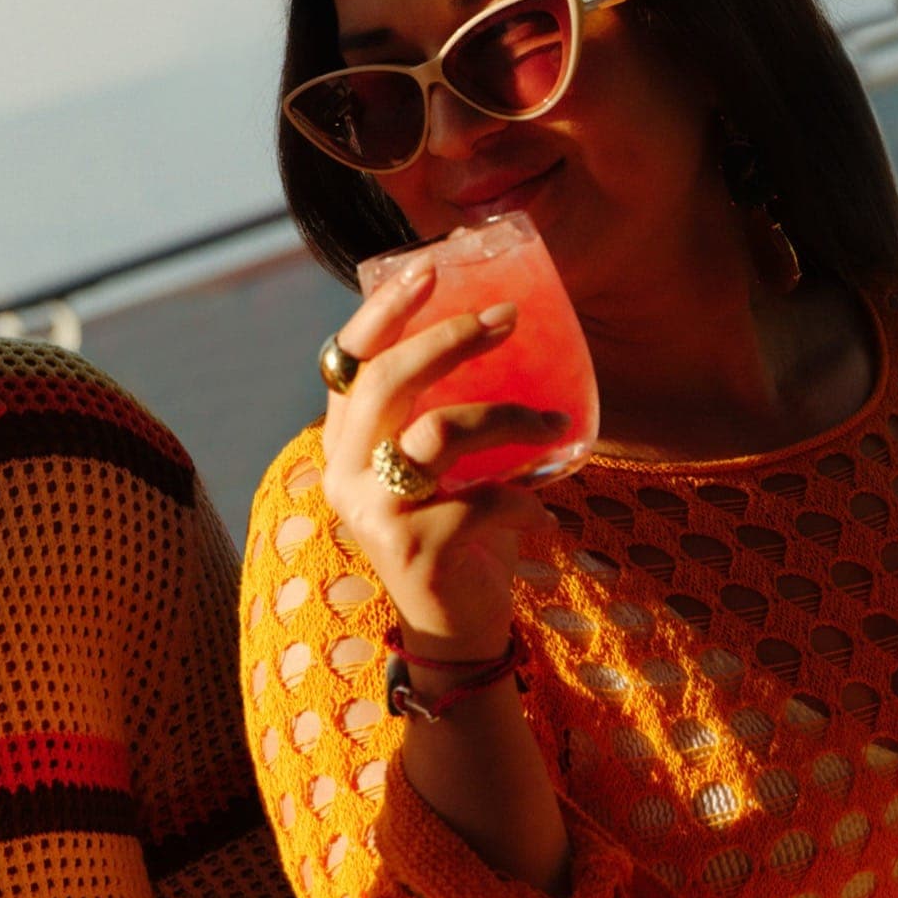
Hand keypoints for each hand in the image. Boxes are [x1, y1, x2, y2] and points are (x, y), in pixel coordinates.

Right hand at [319, 269, 562, 658]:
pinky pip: (483, 499)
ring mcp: (372, 511)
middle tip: (508, 318)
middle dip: (452, 339)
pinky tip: (544, 517)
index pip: (350, 361)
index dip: (384, 312)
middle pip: (389, 380)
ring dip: (510, 418)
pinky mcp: (411, 548)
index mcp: (343, 444)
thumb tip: (498, 331)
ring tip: (554, 425)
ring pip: (441, 431)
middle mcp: (342, 473)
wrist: (458, 627)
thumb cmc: (459, 532)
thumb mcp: (443, 466)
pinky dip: (524, 501)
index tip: (428, 269)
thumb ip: (442, 413)